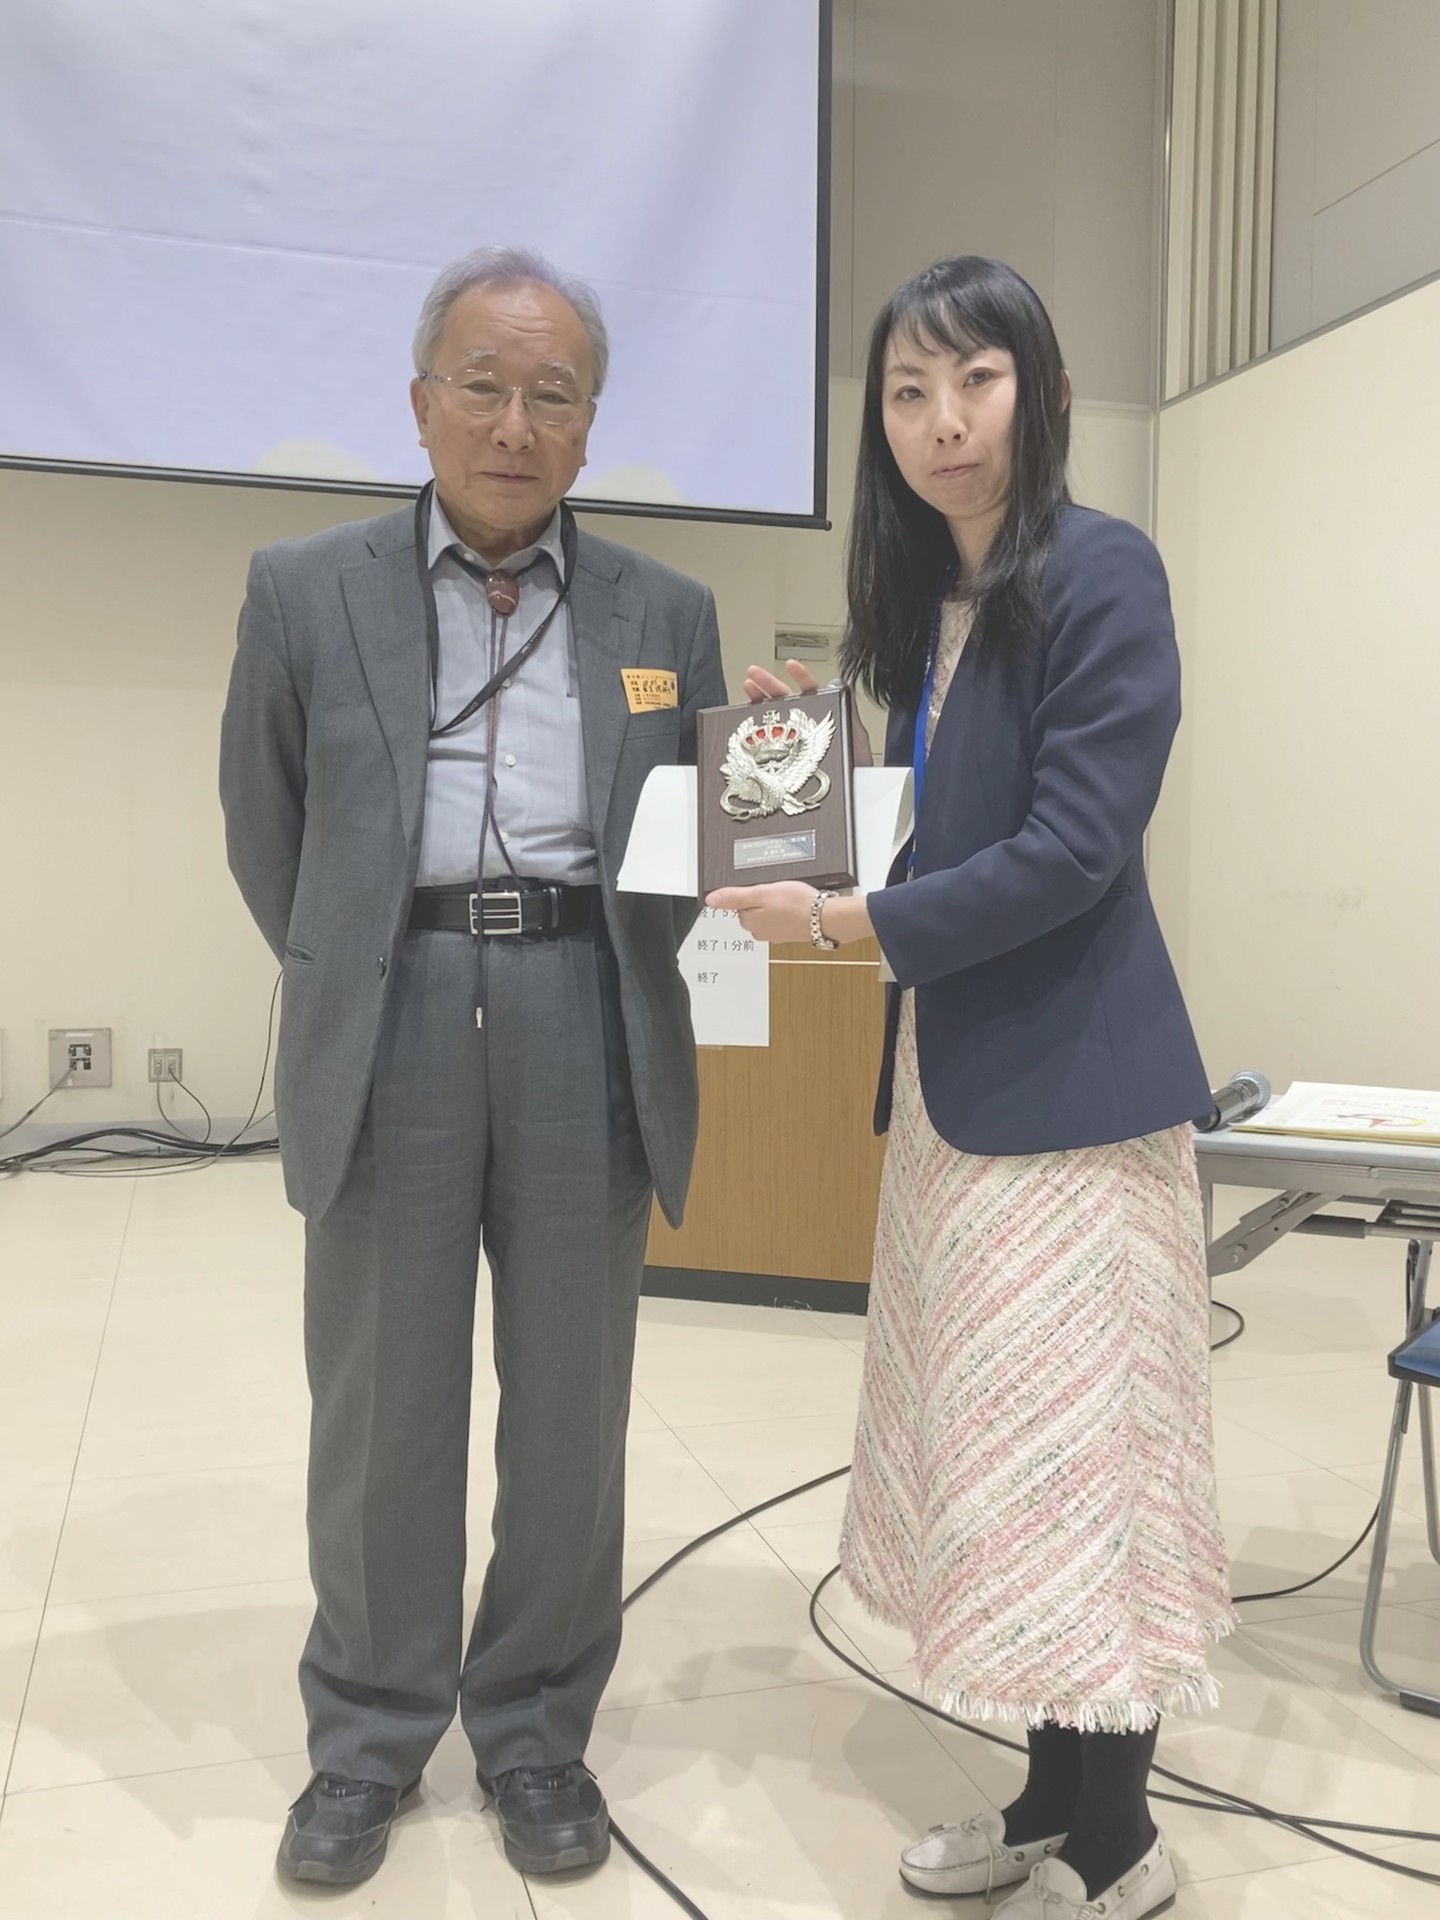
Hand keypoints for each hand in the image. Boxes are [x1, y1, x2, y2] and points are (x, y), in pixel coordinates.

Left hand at [706, 881, 817, 943]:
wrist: (825, 917)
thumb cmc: (796, 905)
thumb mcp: (760, 893)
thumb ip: (733, 896)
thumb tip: (711, 900)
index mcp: (749, 923)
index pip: (740, 903)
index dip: (752, 891)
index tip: (764, 887)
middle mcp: (760, 932)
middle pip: (753, 908)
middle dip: (764, 897)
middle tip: (778, 891)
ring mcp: (775, 934)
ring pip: (769, 912)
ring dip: (777, 904)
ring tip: (789, 898)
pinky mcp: (789, 932)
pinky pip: (783, 917)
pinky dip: (788, 910)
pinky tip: (796, 905)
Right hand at [741, 658, 872, 767]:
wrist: (850, 796)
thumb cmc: (856, 771)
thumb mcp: (856, 737)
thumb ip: (848, 711)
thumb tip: (841, 685)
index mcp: (823, 721)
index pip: (812, 692)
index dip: (801, 677)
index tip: (791, 664)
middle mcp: (806, 731)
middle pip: (785, 701)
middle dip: (769, 684)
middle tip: (754, 673)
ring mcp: (793, 745)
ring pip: (773, 718)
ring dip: (759, 701)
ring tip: (748, 687)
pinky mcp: (783, 761)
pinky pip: (766, 743)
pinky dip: (754, 732)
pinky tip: (746, 723)